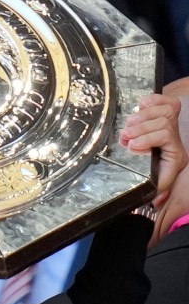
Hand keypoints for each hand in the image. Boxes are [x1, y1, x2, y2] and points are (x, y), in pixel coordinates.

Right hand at [119, 93, 187, 241]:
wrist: (165, 171)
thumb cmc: (156, 183)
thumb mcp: (156, 191)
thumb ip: (154, 195)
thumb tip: (150, 203)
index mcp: (175, 158)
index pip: (165, 137)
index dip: (147, 139)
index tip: (130, 146)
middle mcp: (177, 141)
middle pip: (162, 122)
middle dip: (142, 127)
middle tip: (125, 135)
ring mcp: (175, 126)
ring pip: (164, 111)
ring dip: (143, 116)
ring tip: (129, 125)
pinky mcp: (169, 115)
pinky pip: (167, 101)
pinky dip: (153, 100)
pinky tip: (141, 105)